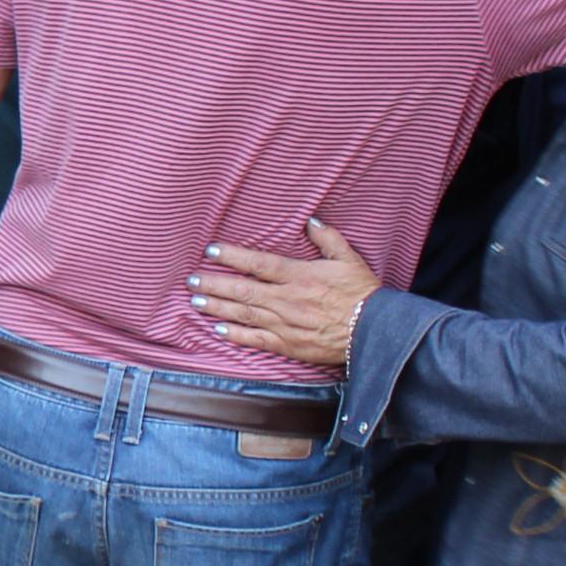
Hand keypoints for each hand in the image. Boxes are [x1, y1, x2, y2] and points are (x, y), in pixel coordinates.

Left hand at [187, 218, 380, 368]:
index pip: (258, 264)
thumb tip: (311, 221)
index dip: (232, 257)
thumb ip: (328, 239)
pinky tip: (218, 330)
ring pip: (243, 314)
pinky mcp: (288, 345)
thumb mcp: (349, 260)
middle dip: (213, 284)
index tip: (211, 251)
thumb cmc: (362, 294)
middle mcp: (286, 300)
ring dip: (217, 307)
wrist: (374, 333)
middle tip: (191, 280)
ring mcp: (284, 324)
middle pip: (242, 290)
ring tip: (195, 301)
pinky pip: (256, 340)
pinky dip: (236, 335)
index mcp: (299, 276)